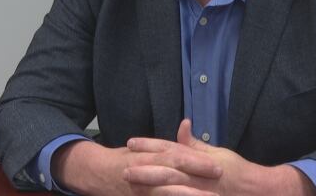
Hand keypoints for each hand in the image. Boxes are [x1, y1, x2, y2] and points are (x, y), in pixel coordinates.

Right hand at [51, 135, 221, 195]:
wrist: (95, 172)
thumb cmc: (124, 160)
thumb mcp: (144, 147)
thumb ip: (166, 142)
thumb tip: (187, 125)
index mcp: (148, 156)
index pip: (176, 157)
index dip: (197, 162)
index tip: (218, 166)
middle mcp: (144, 172)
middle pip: (174, 175)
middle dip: (197, 180)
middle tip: (219, 185)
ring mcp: (141, 189)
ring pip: (166, 193)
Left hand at [123, 120, 315, 195]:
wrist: (256, 192)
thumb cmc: (236, 172)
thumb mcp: (217, 154)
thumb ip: (195, 144)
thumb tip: (182, 124)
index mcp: (198, 160)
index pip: (170, 149)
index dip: (150, 145)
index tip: (131, 142)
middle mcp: (196, 175)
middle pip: (166, 169)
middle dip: (143, 167)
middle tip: (123, 166)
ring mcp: (197, 191)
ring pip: (169, 187)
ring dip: (149, 185)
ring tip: (131, 184)